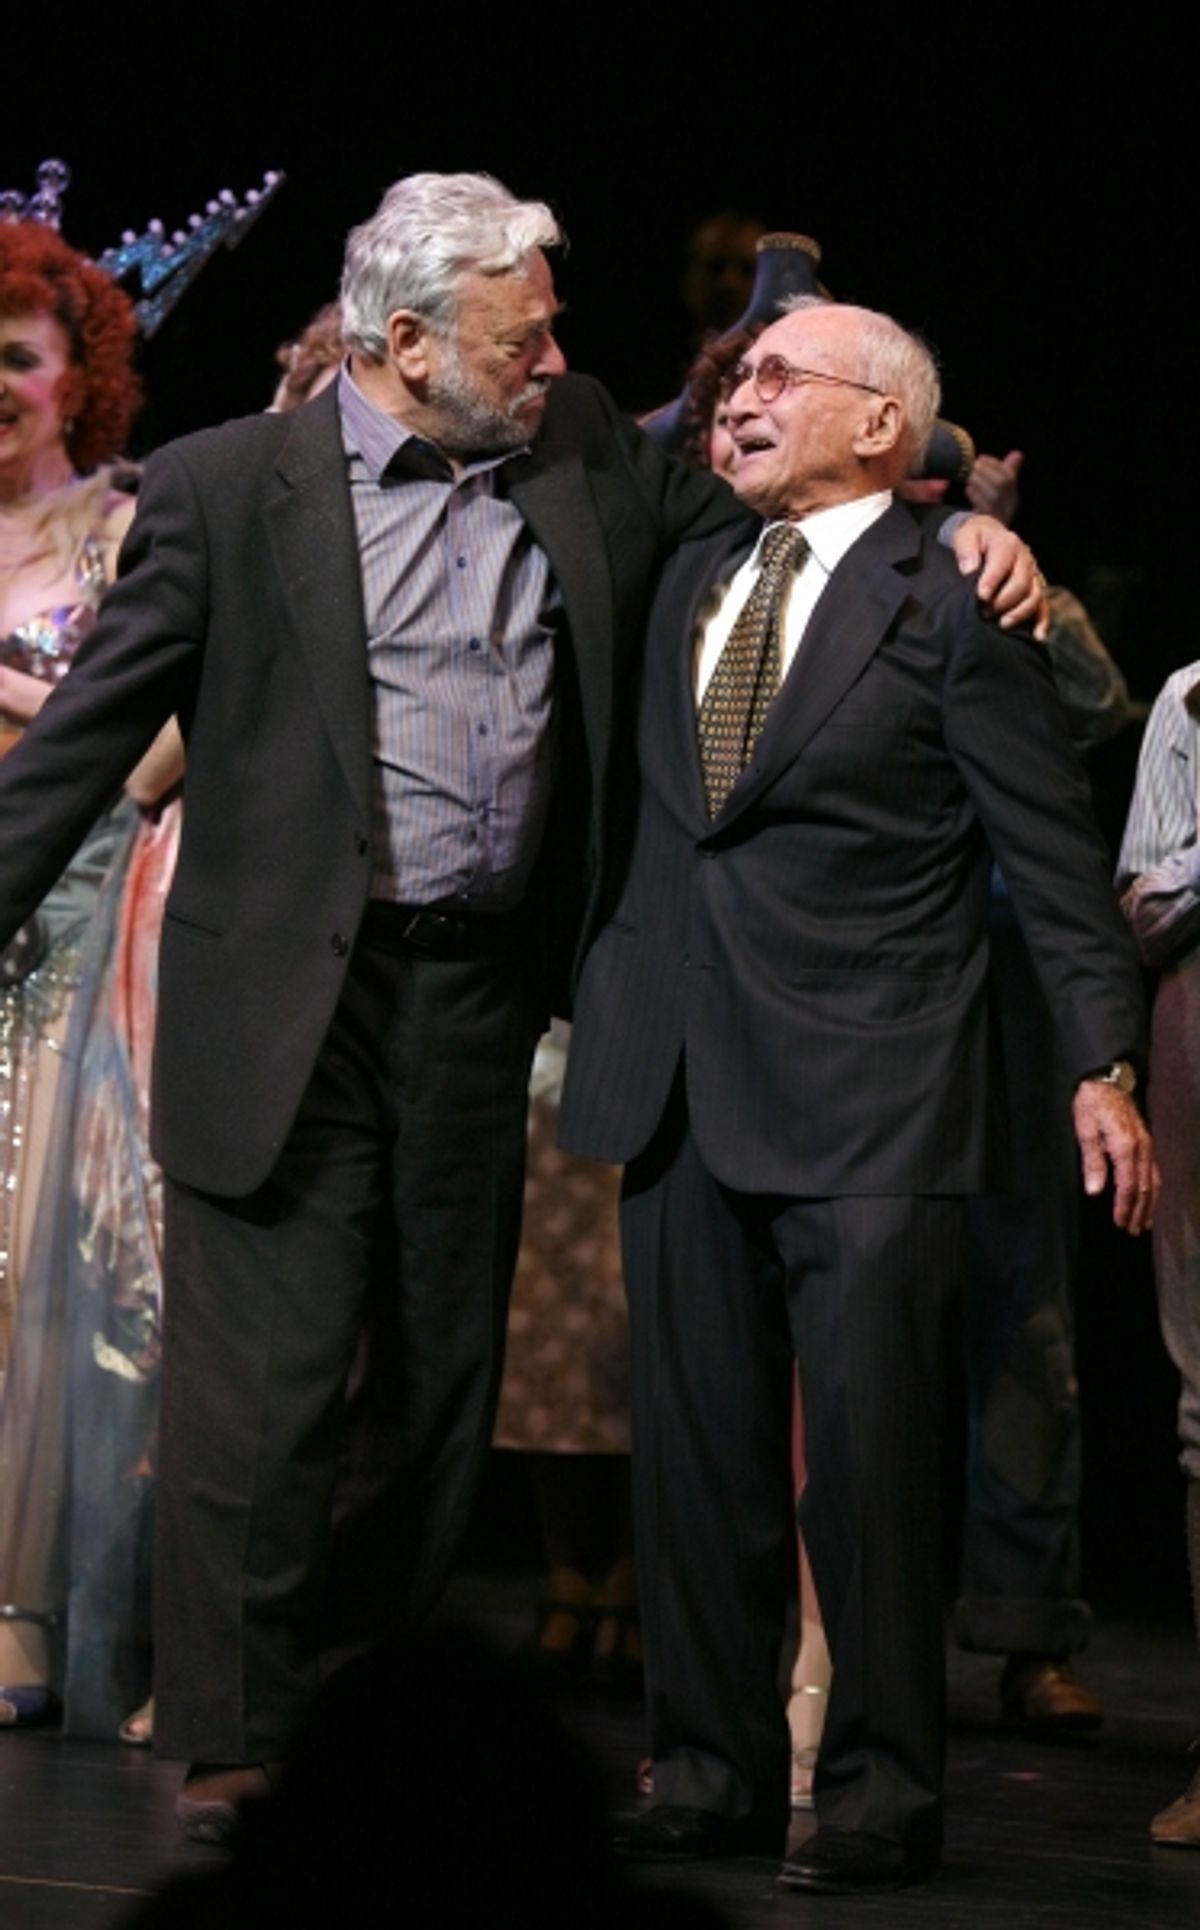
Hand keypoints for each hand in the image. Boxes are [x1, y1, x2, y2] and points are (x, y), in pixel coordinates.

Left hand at [952, 515, 1049, 634]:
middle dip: (1002, 601)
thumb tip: (969, 570)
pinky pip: (1044, 606)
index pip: (1002, 563)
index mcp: (1007, 544)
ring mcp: (1033, 575)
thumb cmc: (974, 539)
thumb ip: (966, 551)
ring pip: (1034, 597)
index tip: (980, 596)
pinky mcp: (1036, 589)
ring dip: (1019, 613)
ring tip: (1001, 624)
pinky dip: (1042, 622)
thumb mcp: (965, 537)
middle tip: (983, 612)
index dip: (992, 580)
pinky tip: (1038, 637)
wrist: (988, 537)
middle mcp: (1025, 559)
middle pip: (1021, 584)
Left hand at [965, 450, 1023, 527]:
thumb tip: (1018, 454)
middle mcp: (1010, 506)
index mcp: (1013, 496)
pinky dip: (975, 495)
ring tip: (969, 476)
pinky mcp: (989, 523)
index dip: (996, 465)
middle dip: (986, 471)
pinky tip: (968, 489)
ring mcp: (1000, 516)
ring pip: (993, 495)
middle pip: (1002, 485)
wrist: (984, 540)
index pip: (1009, 477)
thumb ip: (1008, 471)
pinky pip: (983, 507)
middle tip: (973, 465)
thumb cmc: (991, 509)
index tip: (982, 458)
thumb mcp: (1000, 490)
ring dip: (979, 482)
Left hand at [1072, 1081, 1159, 1234]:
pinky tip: (1150, 1197)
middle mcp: (1142, 1149)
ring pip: (1154, 1181)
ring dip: (1150, 1204)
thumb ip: (1092, 1161)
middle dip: (1139, 1212)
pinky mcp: (1147, 1142)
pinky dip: (1154, 1189)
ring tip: (1144, 1222)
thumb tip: (1096, 1191)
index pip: (1128, 1186)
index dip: (1124, 1208)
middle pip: (1144, 1188)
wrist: (1109, 1077)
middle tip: (1132, 1231)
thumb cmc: (1092, 1102)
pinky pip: (1154, 1171)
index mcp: (1126, 1147)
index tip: (1119, 1224)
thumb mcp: (1085, 1129)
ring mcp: (1148, 1145)